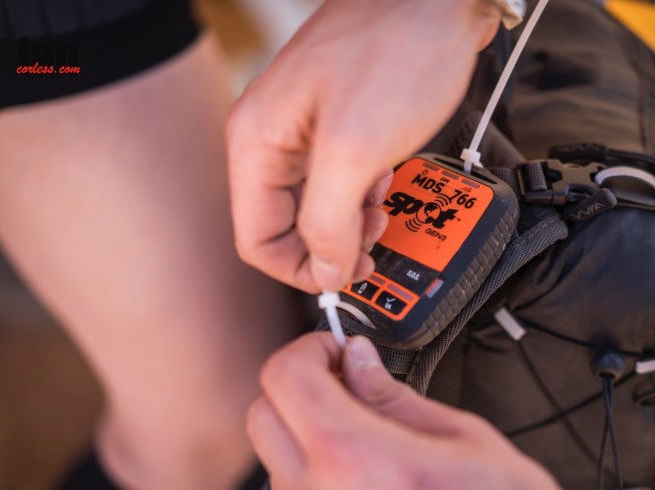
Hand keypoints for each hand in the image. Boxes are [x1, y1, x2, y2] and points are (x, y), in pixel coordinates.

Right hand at [227, 0, 502, 291]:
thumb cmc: (398, 50)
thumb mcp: (356, 150)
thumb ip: (330, 220)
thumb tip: (325, 271)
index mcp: (257, 141)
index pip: (256, 239)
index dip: (301, 269)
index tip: (345, 275)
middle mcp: (272, 136)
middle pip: (286, 224)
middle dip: (332, 242)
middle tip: (374, 242)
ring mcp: (305, 128)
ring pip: (316, 204)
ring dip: (352, 218)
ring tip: (383, 204)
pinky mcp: (338, 121)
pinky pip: (341, 178)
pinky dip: (365, 190)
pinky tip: (387, 174)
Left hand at [248, 333, 628, 489]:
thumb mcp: (462, 436)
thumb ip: (393, 395)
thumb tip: (360, 361)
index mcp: (354, 457)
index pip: (285, 377)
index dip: (310, 349)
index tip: (338, 350)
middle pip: (263, 416)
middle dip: (297, 386)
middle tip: (345, 380)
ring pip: (275, 461)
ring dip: (305, 431)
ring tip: (362, 427)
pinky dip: (316, 475)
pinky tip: (365, 473)